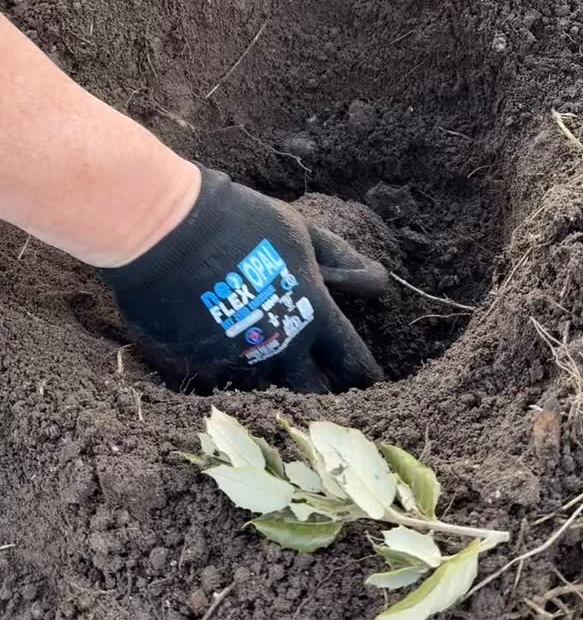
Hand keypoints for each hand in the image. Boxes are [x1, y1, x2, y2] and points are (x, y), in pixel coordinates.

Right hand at [99, 168, 385, 393]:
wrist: (166, 231)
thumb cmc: (240, 222)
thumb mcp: (300, 232)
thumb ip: (341, 260)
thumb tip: (379, 281)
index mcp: (312, 315)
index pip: (353, 362)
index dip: (364, 375)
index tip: (370, 383)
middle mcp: (281, 348)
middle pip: (316, 393)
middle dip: (325, 397)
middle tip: (328, 394)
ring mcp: (240, 363)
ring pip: (270, 393)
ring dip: (276, 388)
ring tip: (277, 380)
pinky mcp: (201, 369)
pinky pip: (227, 386)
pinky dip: (234, 378)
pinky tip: (231, 365)